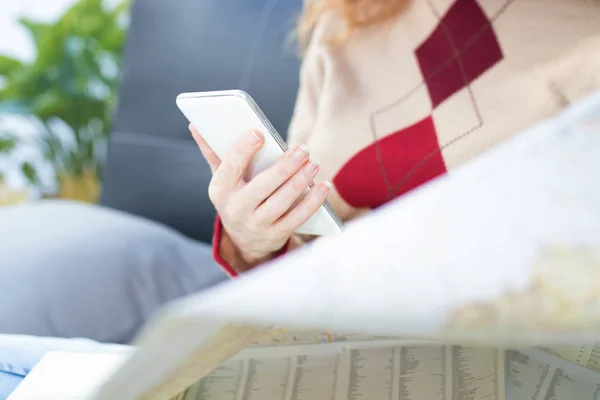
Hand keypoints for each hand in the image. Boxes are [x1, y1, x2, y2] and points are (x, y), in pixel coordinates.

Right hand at [190, 124, 331, 263]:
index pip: (230, 168)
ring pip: (282, 201)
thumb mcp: (222, 179)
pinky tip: (323, 186)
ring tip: (314, 163)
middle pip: (263, 186)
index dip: (243, 150)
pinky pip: (297, 218)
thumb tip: (196, 124)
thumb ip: (213, 152)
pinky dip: (312, 202)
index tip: (259, 133)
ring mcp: (257, 224)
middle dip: (285, 166)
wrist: (244, 241)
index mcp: (221, 190)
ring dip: (301, 181)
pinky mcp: (276, 235)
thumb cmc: (235, 198)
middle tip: (303, 149)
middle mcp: (237, 209)